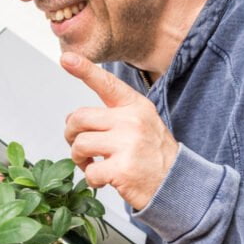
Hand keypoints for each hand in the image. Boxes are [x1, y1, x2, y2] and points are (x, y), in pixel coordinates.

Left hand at [60, 52, 179, 209]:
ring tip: (92, 164)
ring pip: (80, 144)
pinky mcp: (122, 169)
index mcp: (136, 107)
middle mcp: (132, 121)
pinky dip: (92, 179)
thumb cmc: (154, 156)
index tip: (66, 58)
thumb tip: (74, 118)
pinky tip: (105, 180)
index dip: (84, 70)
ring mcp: (127, 144)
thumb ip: (111, 117)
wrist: (177, 185)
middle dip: (71, 134)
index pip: (107, 84)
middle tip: (79, 147)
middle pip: (79, 118)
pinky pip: (89, 171)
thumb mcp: (141, 125)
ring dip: (79, 158)